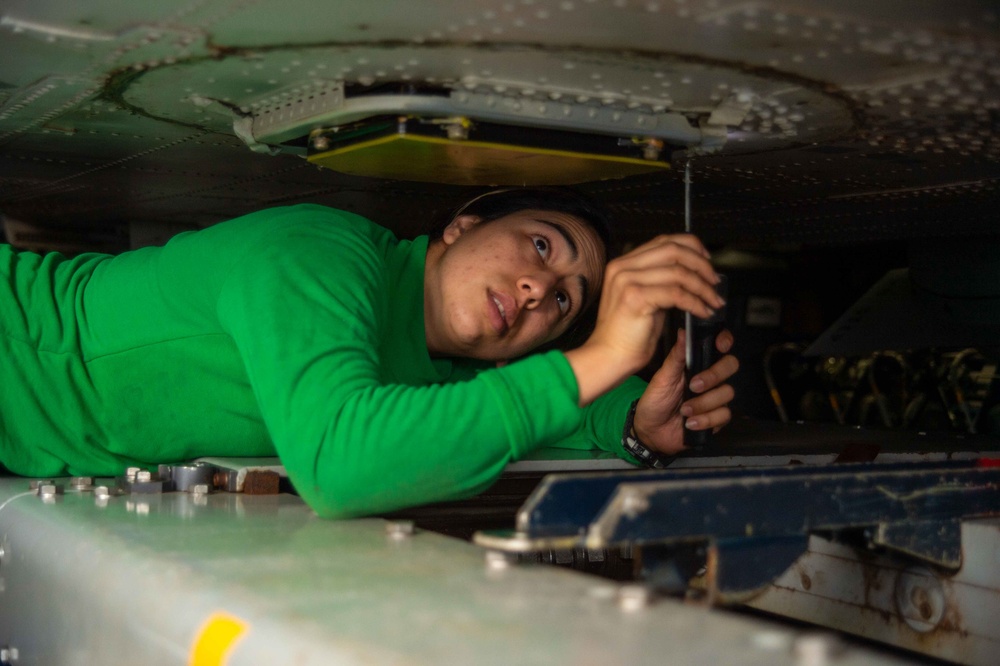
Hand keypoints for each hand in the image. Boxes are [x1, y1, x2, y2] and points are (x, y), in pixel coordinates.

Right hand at [564, 234, 724, 404]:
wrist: (609, 356)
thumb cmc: (627, 335)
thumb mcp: (646, 299)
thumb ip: (661, 281)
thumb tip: (692, 274)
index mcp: (623, 264)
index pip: (664, 241)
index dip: (692, 247)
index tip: (708, 261)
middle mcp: (623, 267)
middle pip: (674, 250)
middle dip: (701, 265)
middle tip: (715, 281)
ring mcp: (627, 280)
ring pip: (679, 272)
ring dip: (703, 287)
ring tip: (713, 301)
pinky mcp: (635, 297)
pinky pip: (677, 293)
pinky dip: (696, 302)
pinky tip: (703, 312)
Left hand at [632, 328, 738, 454]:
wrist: (650, 431)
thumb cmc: (655, 401)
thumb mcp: (662, 378)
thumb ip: (676, 357)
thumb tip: (683, 332)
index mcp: (697, 364)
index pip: (719, 346)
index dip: (725, 341)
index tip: (720, 345)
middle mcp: (710, 378)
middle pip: (730, 365)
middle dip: (714, 376)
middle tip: (694, 386)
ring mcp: (715, 397)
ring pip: (727, 392)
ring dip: (703, 403)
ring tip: (684, 410)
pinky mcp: (717, 418)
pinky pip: (724, 415)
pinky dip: (705, 420)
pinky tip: (690, 423)